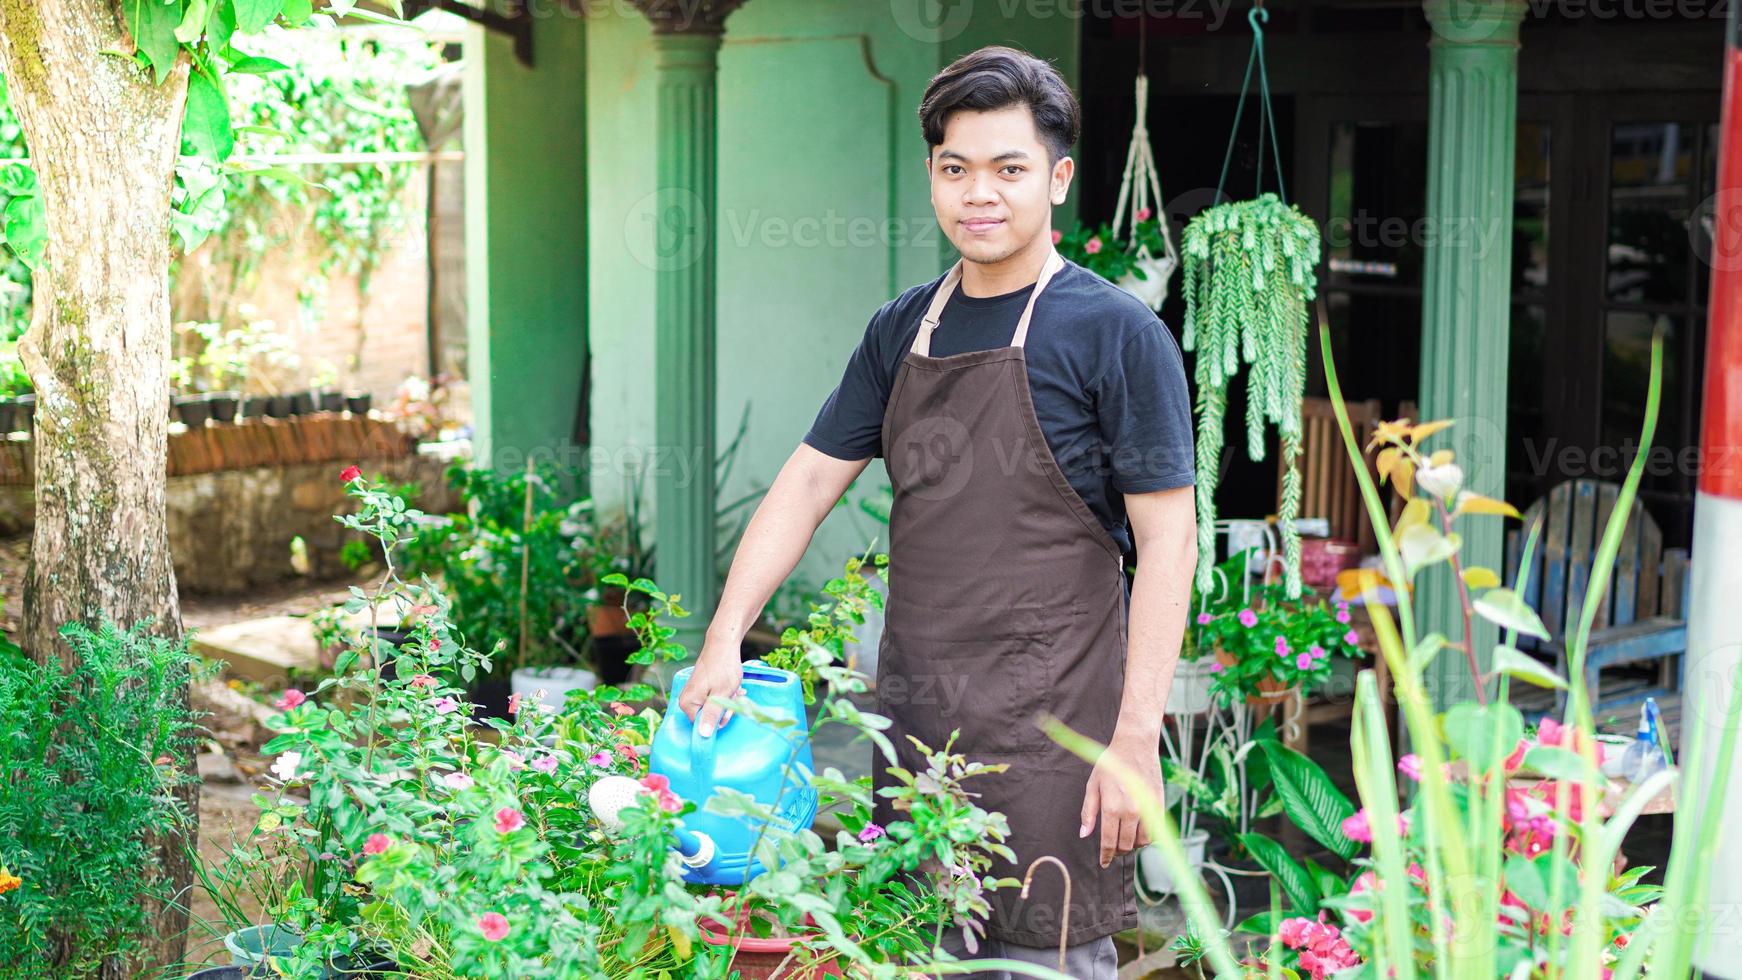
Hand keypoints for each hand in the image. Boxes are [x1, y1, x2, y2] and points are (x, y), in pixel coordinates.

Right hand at [679, 640, 743, 737]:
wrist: (723, 645)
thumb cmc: (723, 668)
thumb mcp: (721, 694)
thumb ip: (711, 715)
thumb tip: (703, 735)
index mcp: (688, 704)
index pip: (703, 727)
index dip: (719, 719)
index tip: (728, 707)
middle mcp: (687, 700)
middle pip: (709, 718)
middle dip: (725, 709)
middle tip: (732, 694)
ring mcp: (694, 694)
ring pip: (714, 708)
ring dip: (727, 701)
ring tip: (733, 688)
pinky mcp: (701, 689)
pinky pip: (714, 699)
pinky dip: (725, 695)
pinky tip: (732, 687)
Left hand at [1079, 728, 1164, 867]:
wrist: (1135, 747)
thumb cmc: (1110, 765)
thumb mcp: (1092, 786)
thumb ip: (1088, 812)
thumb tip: (1084, 834)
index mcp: (1112, 808)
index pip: (1109, 843)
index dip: (1106, 856)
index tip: (1104, 863)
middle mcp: (1131, 812)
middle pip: (1126, 846)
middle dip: (1118, 852)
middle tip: (1113, 850)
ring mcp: (1147, 810)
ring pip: (1142, 842)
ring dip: (1133, 846)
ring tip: (1125, 840)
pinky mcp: (1158, 806)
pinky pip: (1155, 832)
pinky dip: (1146, 837)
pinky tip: (1138, 831)